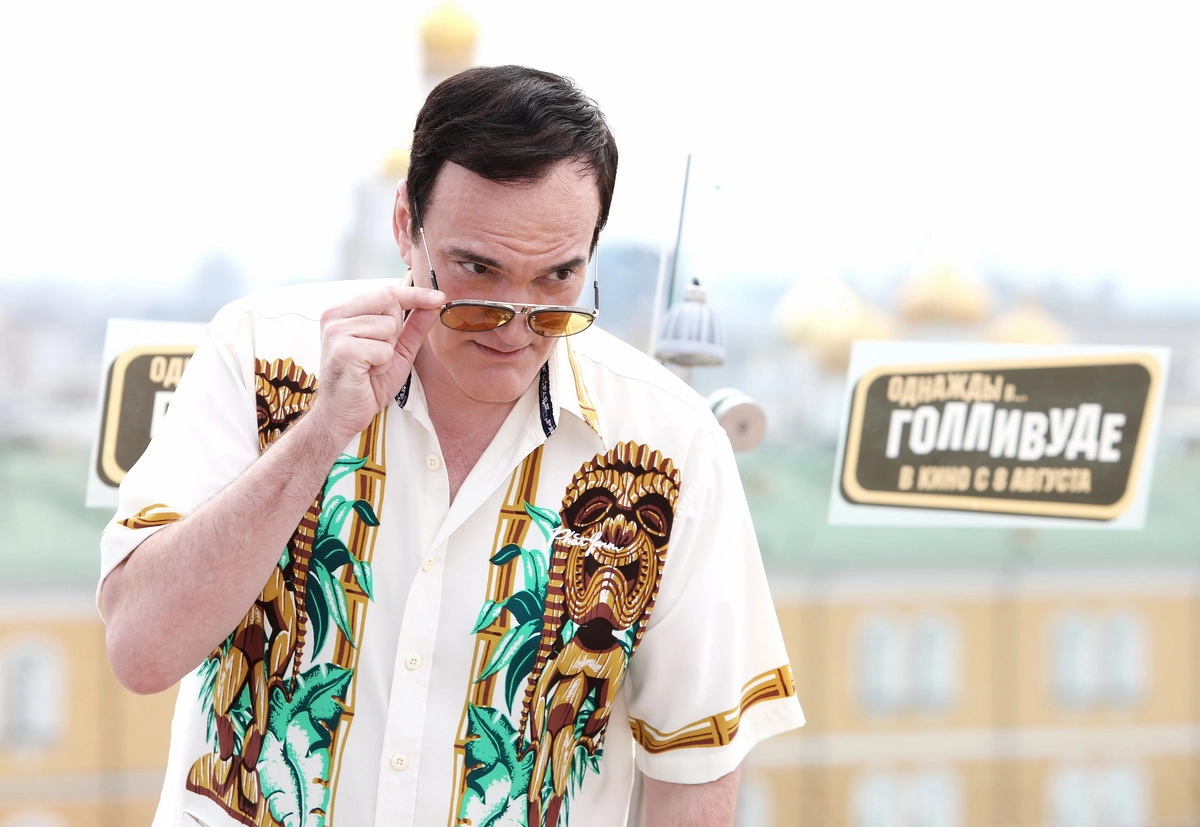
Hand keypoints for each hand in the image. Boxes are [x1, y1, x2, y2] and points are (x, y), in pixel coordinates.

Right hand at [310, 284, 444, 442]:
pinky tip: (367, 373)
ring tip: (371, 365)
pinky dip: (382, 364)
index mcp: (344, 312)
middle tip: (379, 353)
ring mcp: (336, 332)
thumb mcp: (397, 350)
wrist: (344, 414)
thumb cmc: (367, 383)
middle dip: (395, 330)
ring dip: (388, 351)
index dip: (414, 294)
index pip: (385, 292)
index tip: (438, 296)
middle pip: (388, 302)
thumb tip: (434, 303)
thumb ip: (414, 326)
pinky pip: (383, 349)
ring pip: (388, 327)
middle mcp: (335, 316)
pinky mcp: (342, 350)